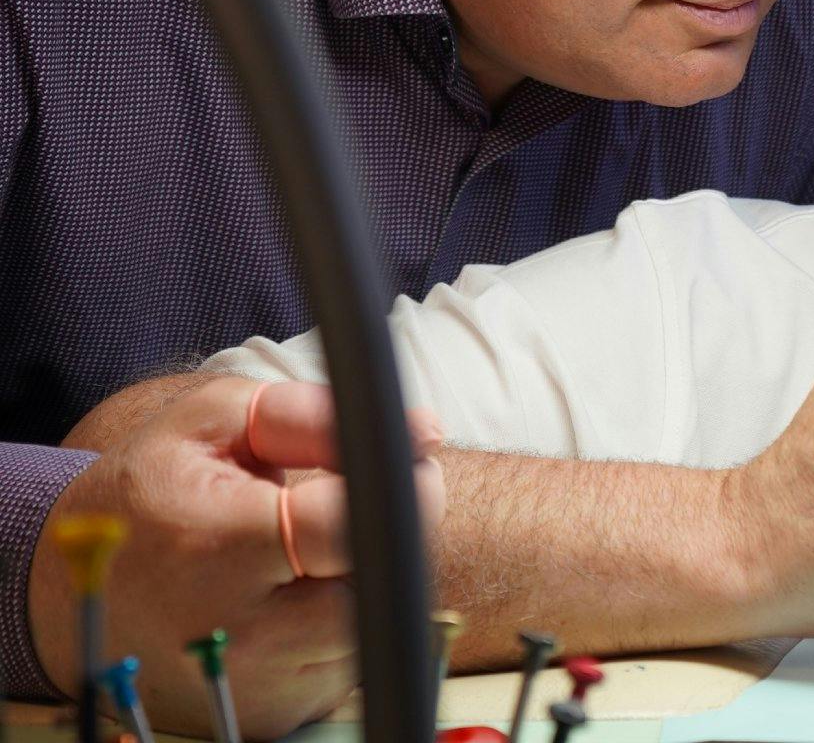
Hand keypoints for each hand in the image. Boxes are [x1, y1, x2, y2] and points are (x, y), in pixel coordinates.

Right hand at [29, 378, 445, 739]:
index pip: (351, 528)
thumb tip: (423, 431)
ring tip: (313, 552)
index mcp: (220, 547)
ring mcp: (258, 686)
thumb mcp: (216, 424)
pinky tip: (297, 599)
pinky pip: (347, 665)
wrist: (74, 594)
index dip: (404, 493)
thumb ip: (318, 417)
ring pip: (371, 626)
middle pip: (378, 586)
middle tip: (360, 508)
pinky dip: (340, 627)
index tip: (411, 469)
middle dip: (391, 539)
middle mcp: (239, 631)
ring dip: (365, 583)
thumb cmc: (154, 493)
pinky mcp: (273, 717)